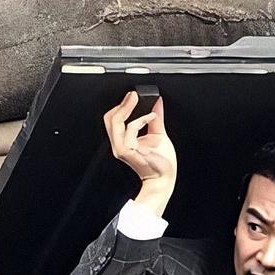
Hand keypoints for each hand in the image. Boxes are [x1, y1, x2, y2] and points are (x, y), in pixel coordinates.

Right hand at [102, 91, 176, 217]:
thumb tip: (157, 102)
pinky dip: (140, 120)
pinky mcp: (128, 152)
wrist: (164, 178)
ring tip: (139, 101)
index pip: (113, 119)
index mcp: (124, 140)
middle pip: (110, 119)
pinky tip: (151, 117)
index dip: (121, 105)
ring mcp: (122, 148)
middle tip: (133, 95)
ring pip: (116, 122)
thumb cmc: (161, 162)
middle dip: (122, 104)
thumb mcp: (158, 134)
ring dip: (129, 109)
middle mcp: (120, 144)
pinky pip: (130, 130)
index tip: (132, 95)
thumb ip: (156, 118)